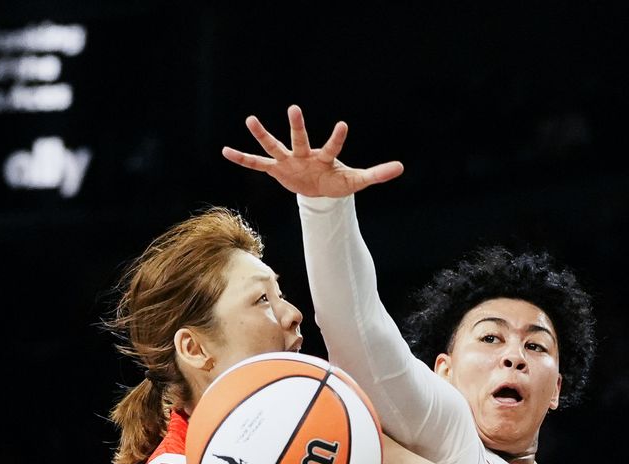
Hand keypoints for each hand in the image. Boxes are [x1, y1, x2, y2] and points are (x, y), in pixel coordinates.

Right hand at [222, 104, 403, 196]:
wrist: (319, 190)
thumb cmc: (337, 180)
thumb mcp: (357, 180)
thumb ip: (377, 174)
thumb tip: (402, 167)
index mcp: (325, 158)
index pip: (332, 147)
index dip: (337, 138)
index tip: (343, 124)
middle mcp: (305, 155)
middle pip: (301, 139)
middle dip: (298, 126)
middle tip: (294, 107)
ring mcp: (289, 161)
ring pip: (275, 146)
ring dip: (263, 135)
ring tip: (250, 119)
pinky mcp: (277, 170)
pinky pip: (257, 164)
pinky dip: (242, 159)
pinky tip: (226, 150)